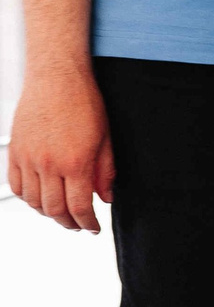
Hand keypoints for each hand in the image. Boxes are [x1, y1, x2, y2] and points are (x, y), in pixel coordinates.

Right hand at [6, 61, 115, 232]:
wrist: (56, 78)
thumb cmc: (84, 102)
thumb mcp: (105, 138)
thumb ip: (105, 171)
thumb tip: (105, 198)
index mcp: (76, 162)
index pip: (79, 206)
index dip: (88, 222)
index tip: (94, 228)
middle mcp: (49, 164)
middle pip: (55, 209)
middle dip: (69, 223)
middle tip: (79, 225)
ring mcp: (28, 159)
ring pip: (34, 201)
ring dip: (48, 213)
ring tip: (61, 214)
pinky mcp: (15, 152)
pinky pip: (17, 186)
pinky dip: (28, 198)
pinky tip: (40, 198)